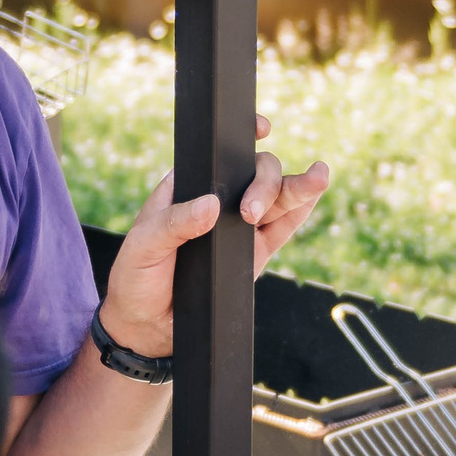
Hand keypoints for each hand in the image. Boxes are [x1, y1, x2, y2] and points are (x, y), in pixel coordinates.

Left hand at [96, 115, 331, 357]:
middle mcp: (218, 201)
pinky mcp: (254, 253)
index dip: (243, 136)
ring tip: (320, 176)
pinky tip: (314, 196)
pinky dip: (301, 211)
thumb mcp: (144, 246)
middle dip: (264, 183)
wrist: (147, 327)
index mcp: (188, 188)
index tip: (261, 129)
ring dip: (299, 186)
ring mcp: (239, 227)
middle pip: (256, 173)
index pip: (219, 155)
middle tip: (249, 214)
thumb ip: (176, 224)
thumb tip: (213, 205)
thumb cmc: (136, 278)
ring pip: (277, 197)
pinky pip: (283, 227)